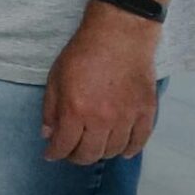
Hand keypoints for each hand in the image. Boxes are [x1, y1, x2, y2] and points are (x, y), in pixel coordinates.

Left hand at [41, 8, 160, 163]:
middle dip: (76, 157)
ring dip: (101, 153)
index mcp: (76, 111)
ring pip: (113, 151)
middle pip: (90, 154)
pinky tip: (121, 151)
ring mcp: (127, 118)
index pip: (64, 144)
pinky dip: (129, 150)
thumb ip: (51, 109)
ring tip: (93, 147)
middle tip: (71, 152)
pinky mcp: (146, 113)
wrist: (119, 37)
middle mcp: (102, 120)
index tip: (51, 154)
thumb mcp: (55, 77)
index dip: (55, 153)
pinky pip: (138, 142)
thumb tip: (49, 135)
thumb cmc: (82, 54)